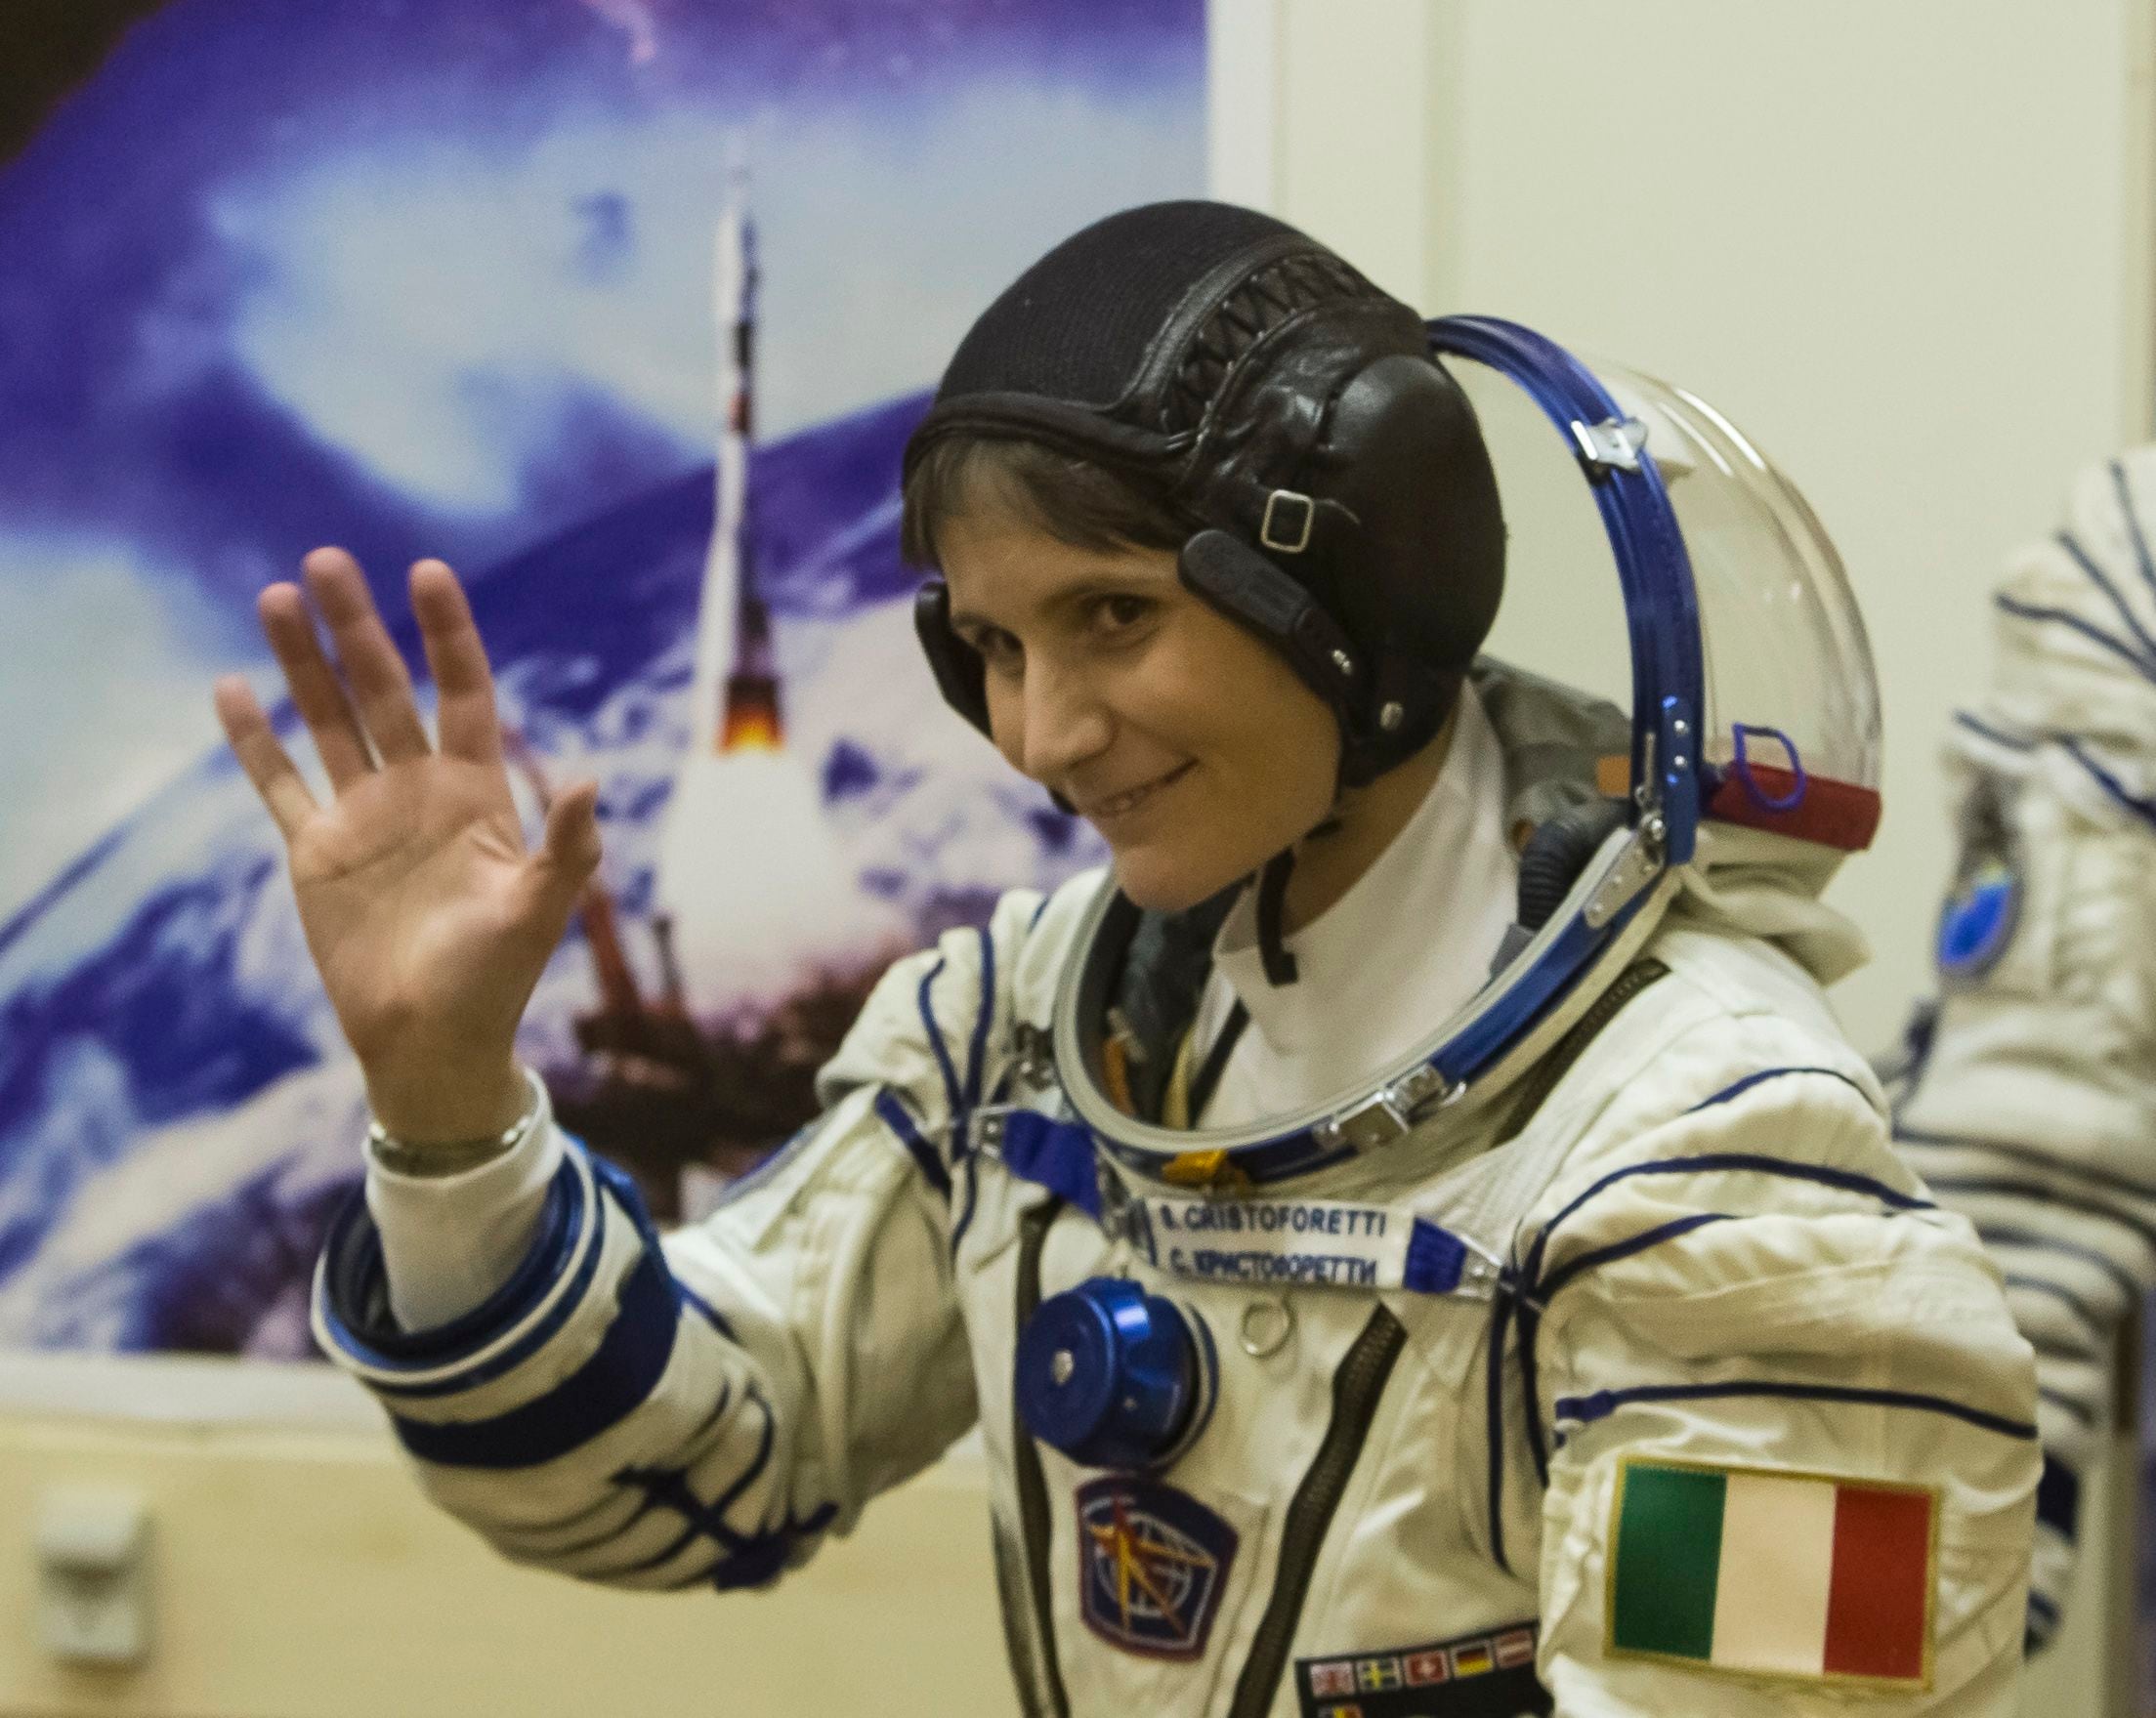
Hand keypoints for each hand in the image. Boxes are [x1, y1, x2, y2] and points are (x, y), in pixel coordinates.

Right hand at [214, 548, 599, 1144]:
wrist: (432, 1042)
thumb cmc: (496, 980)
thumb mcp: (539, 910)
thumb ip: (568, 848)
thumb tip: (594, 781)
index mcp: (477, 793)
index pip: (463, 693)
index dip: (447, 635)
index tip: (427, 573)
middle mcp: (419, 790)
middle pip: (385, 690)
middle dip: (358, 628)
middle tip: (327, 558)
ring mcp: (365, 816)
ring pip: (328, 720)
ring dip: (303, 662)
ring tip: (276, 595)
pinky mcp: (316, 852)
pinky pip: (280, 783)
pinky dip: (254, 739)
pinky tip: (231, 685)